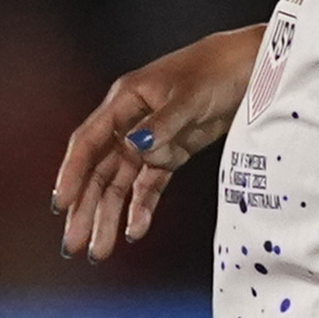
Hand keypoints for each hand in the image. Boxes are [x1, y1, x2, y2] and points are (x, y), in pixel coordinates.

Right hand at [53, 25, 263, 261]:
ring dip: (109, 217)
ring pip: (121, 185)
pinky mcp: (173, 152)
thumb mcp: (191, 95)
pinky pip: (150, 186)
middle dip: (85, 209)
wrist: (257, 65)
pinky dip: (142, 208)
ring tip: (99, 251)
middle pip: (100, 172)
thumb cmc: (220, 68)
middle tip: (72, 245)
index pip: (90, 143)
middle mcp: (131, 122)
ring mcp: (151, 140)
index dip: (72, 174)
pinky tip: (134, 231)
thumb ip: (162, 123)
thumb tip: (134, 146)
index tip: (60, 204)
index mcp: (126, 100)